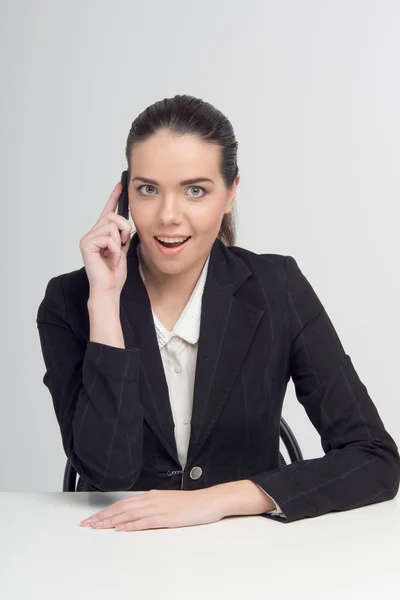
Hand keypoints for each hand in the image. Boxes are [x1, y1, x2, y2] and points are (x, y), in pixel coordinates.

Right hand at [79, 182, 132, 295]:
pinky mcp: (86, 244)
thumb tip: (126, 222)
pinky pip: (109, 237)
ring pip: (112, 226)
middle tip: (122, 246)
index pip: (108, 212)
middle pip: (113, 216)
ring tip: (114, 256)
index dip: (114, 198)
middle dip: (124, 230)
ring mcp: (88, 238)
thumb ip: (123, 235)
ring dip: (119, 243)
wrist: (108, 289)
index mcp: (101, 234)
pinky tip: (110, 259)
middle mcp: (92, 234)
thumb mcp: (123, 249)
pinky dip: (115, 250)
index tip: (120, 185)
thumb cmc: (114, 273)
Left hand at [79, 488, 224, 531]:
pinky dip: (131, 525)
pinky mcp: (167, 518)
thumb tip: (137, 514)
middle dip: (103, 517)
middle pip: (122, 508)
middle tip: (87, 524)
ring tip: (98, 527)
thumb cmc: (192, 504)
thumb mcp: (168, 503)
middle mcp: (152, 499)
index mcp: (152, 496)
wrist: (209, 500)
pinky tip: (122, 529)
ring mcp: (159, 508)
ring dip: (112, 521)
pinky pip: (145, 522)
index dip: (107, 511)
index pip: (123, 503)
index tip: (93, 519)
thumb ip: (152, 507)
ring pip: (129, 514)